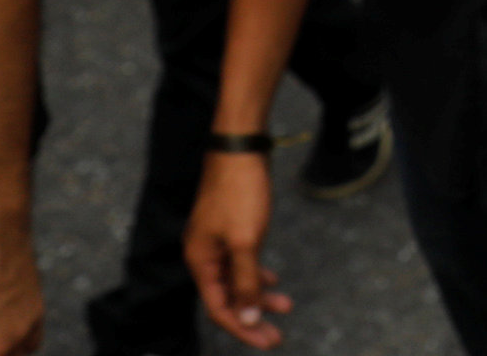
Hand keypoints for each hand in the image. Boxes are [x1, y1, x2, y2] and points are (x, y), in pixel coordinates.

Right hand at [187, 151, 294, 348]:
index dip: (242, 327)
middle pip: (227, 298)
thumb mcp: (246, 241)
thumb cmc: (239, 192)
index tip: (267, 340)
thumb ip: (246, 281)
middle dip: (253, 317)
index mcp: (200, 261)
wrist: (240, 148)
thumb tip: (247, 317)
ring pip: (237, 279)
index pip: (218, 308)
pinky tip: (272, 278)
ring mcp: (216, 241)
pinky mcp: (230, 228)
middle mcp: (204, 254)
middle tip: (277, 336)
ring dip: (259, 294)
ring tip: (286, 305)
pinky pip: (241, 261)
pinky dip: (256, 273)